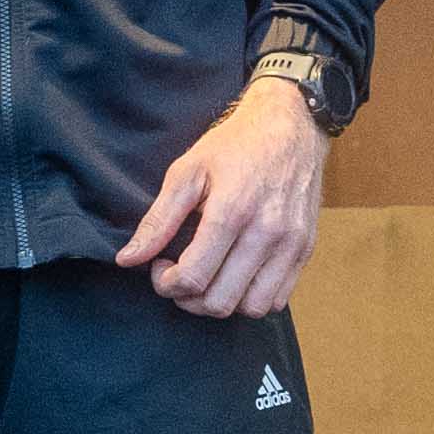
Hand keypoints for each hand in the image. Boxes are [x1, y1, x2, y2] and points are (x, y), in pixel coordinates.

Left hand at [119, 75, 330, 318]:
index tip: (161, 265)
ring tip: (209, 278)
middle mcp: (266, 232)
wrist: (291, 125)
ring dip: (222, 303)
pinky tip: (236, 275)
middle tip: (180, 274)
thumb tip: (127, 259)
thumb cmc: (235, 145)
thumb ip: (158, 220)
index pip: (192, 278)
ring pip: (251, 308)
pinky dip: (252, 299)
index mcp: (232, 210)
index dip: (165, 283)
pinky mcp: (305, 249)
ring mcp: (291, 243)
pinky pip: (277, 299)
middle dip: (188, 298)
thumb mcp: (187, 171)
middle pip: (220, 302)